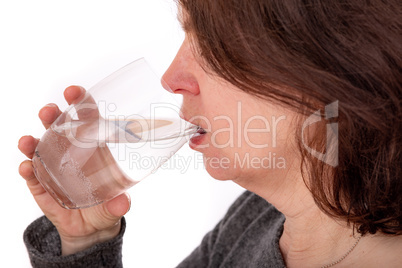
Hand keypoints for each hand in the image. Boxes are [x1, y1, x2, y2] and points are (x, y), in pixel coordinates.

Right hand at [18, 86, 130, 255]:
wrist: (91, 228)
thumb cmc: (107, 205)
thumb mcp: (115, 205)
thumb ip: (119, 204)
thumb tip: (122, 203)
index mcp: (94, 147)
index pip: (87, 118)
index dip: (81, 103)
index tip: (74, 92)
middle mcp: (71, 151)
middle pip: (59, 126)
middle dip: (52, 115)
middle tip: (49, 111)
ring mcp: (53, 166)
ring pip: (41, 146)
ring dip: (33, 141)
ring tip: (28, 141)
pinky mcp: (41, 184)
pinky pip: (32, 175)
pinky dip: (28, 170)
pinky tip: (26, 168)